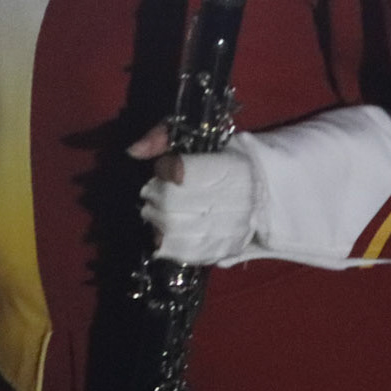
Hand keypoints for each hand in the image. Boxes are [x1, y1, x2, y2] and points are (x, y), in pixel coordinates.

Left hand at [129, 124, 260, 265]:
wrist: (257, 193)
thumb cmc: (220, 160)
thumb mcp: (196, 139)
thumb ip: (162, 137)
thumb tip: (133, 151)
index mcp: (231, 166)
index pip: (181, 171)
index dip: (164, 168)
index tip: (164, 167)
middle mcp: (236, 200)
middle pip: (172, 202)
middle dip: (154, 196)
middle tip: (152, 191)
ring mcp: (232, 230)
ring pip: (174, 230)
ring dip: (155, 219)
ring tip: (157, 210)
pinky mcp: (225, 250)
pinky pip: (185, 253)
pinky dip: (165, 241)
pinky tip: (163, 231)